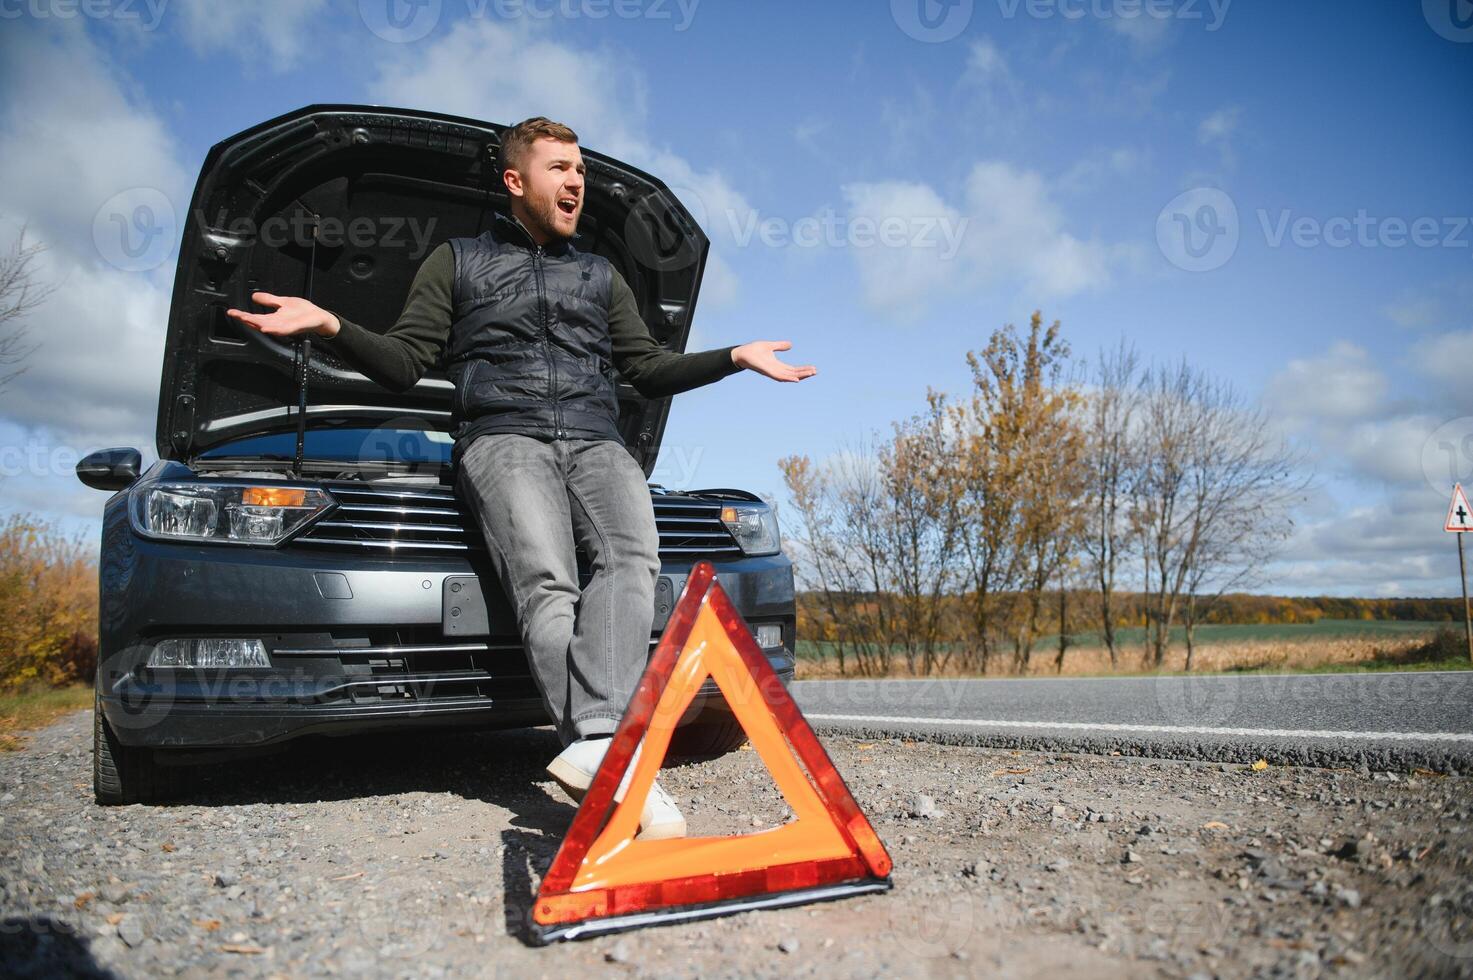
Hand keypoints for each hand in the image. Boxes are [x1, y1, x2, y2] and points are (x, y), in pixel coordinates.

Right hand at [225, 292, 339, 339]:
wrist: (319, 317)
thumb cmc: (303, 311)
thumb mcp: (283, 302)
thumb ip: (269, 300)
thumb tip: (254, 296)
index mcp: (274, 318)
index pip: (255, 317)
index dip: (243, 314)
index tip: (231, 311)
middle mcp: (277, 324)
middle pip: (259, 323)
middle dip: (247, 319)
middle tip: (235, 315)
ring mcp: (286, 327)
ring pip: (269, 327)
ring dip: (258, 325)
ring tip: (247, 321)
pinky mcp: (295, 327)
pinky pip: (283, 330)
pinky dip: (274, 329)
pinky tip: (266, 328)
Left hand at [731, 341, 816, 382]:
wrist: (741, 353)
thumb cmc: (753, 350)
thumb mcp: (770, 346)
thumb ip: (780, 346)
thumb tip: (791, 345)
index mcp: (777, 365)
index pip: (793, 369)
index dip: (803, 369)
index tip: (813, 368)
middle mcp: (776, 370)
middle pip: (793, 374)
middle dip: (804, 373)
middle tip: (815, 371)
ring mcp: (771, 372)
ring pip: (789, 376)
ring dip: (800, 376)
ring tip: (810, 374)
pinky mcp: (767, 371)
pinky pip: (779, 376)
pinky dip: (788, 378)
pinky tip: (796, 379)